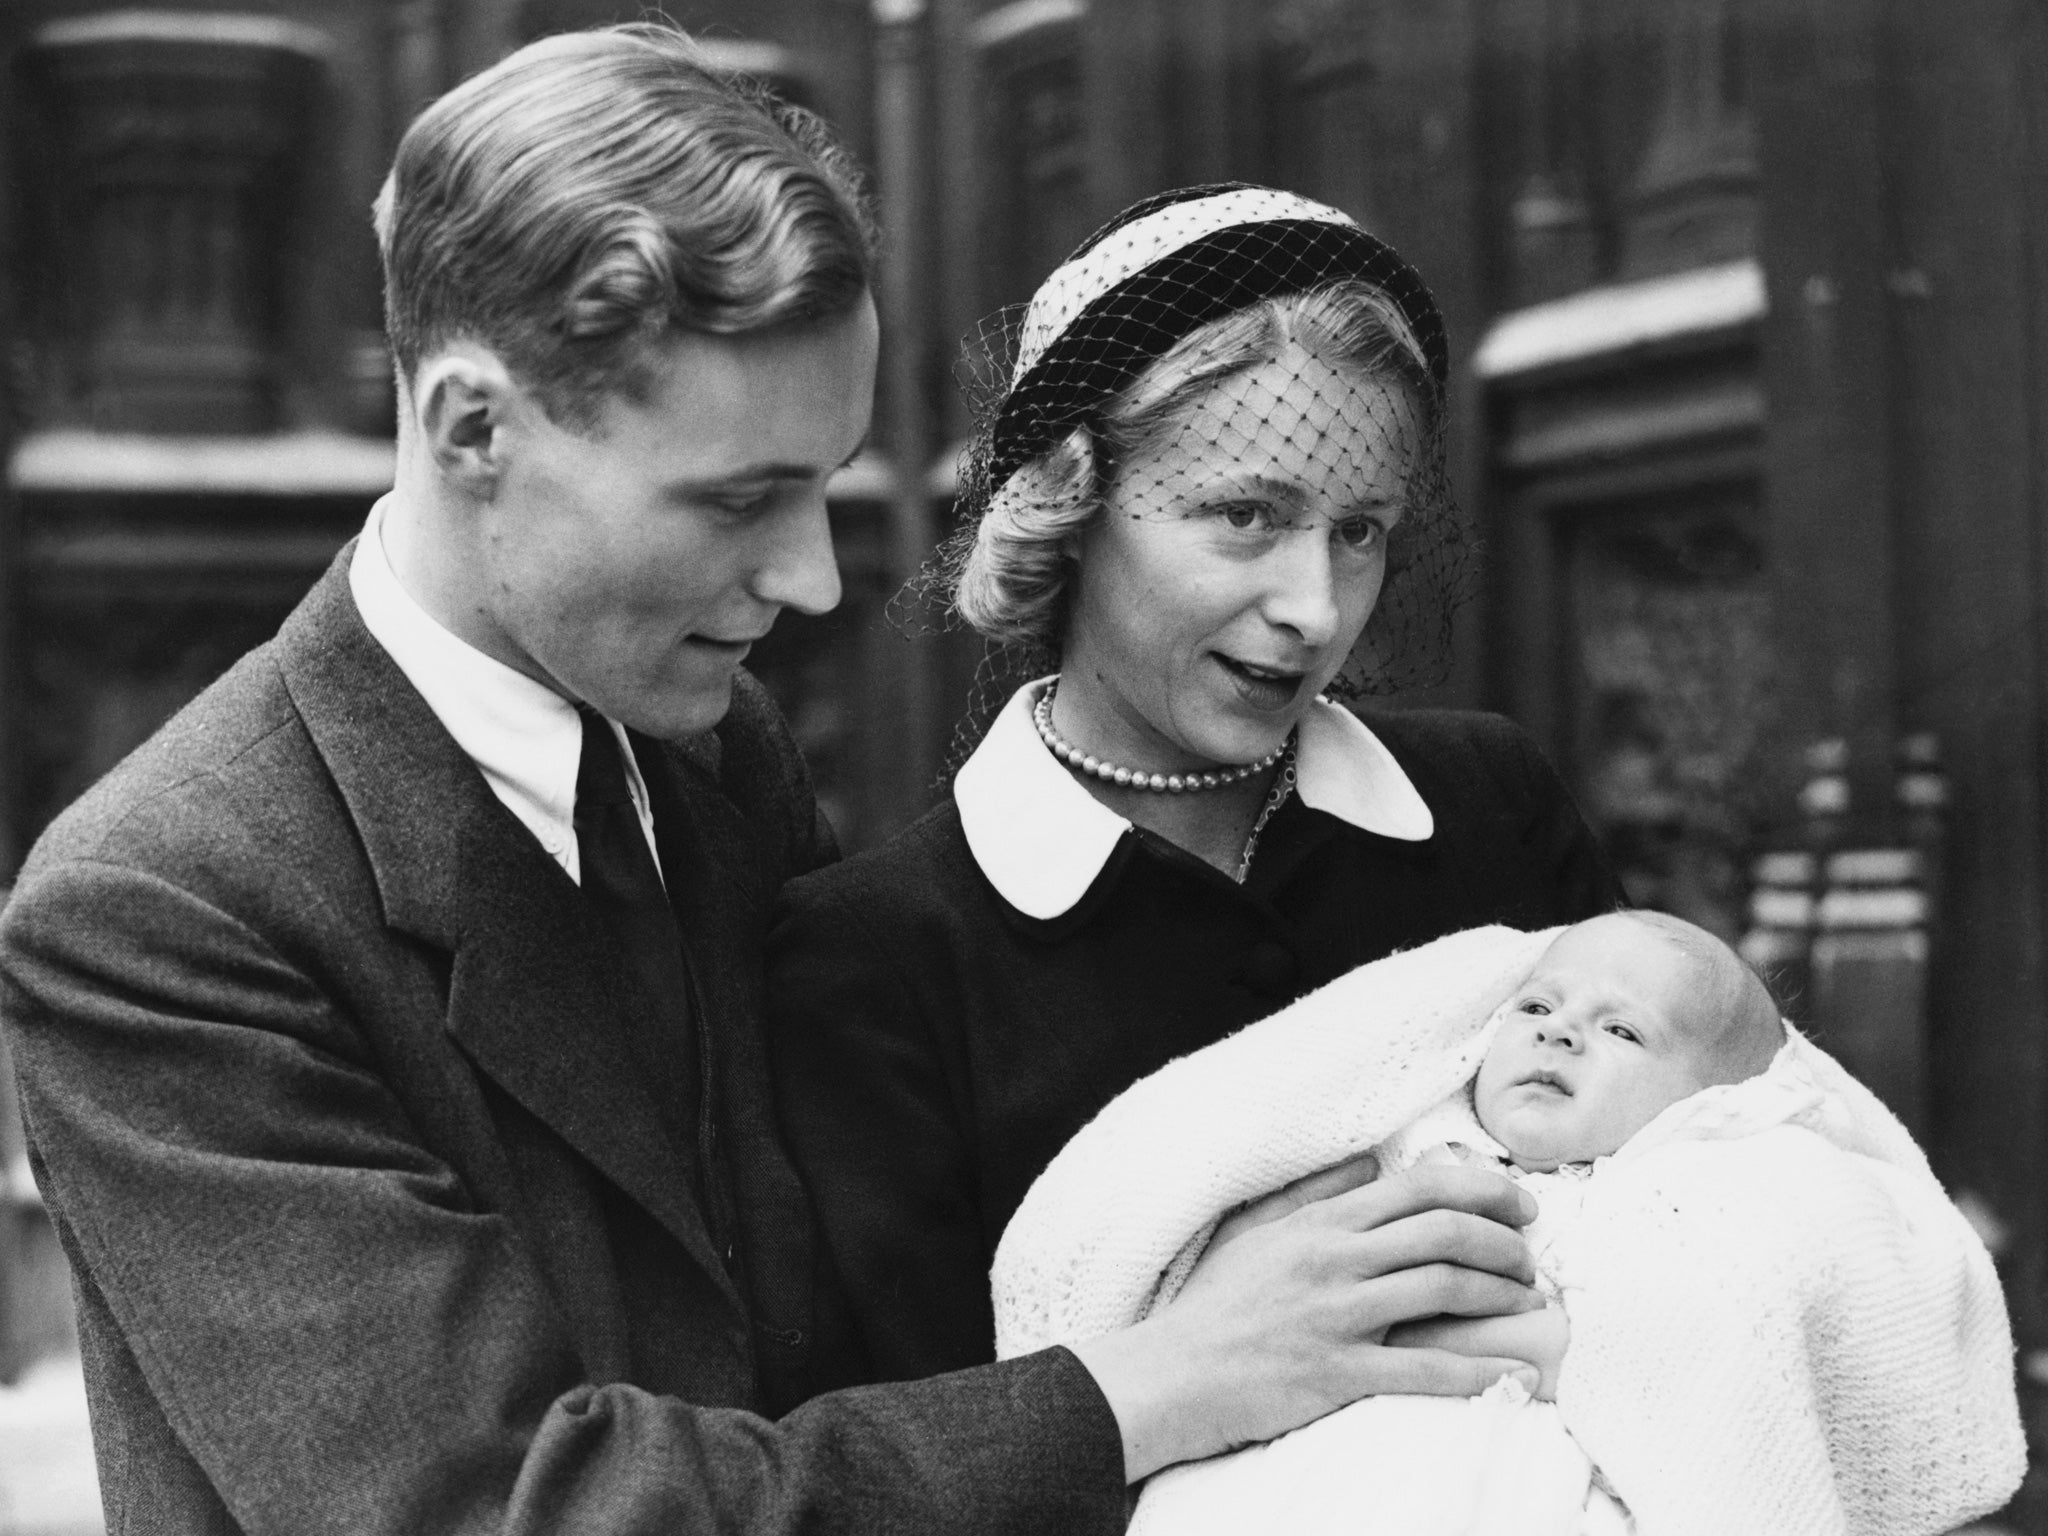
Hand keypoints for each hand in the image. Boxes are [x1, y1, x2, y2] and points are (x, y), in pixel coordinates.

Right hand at [1068, 1162, 1543, 1479]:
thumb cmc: (1215, 1305)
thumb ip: (1315, 1194)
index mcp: (1320, 1223)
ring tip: (1528, 1301)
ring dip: (1500, 1293)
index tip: (1518, 1202)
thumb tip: (1371, 1164)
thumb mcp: (1257, 1231)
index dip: (1482, 1189)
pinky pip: (1425, 1369)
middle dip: (1503, 1239)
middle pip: (1443, 1231)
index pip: (1418, 1187)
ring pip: (1443, 1288)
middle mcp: (1334, 1260)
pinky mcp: (1339, 1374)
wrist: (1172, 1375)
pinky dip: (1480, 1371)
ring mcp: (1338, 1317)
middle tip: (1531, 1255)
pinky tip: (1515, 1373)